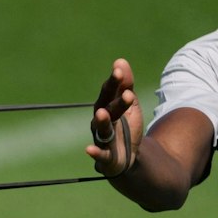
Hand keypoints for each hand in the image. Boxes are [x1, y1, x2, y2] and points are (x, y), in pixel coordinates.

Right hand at [88, 58, 142, 177]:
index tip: (119, 71)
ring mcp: (102, 138)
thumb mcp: (130, 105)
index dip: (114, 82)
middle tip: (126, 92)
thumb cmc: (125, 126)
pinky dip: (94, 152)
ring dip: (102, 122)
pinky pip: (99, 154)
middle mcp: (101, 121)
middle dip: (115, 101)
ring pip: (102, 129)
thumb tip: (120, 60)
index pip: (109, 92)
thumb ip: (125, 85)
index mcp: (106, 106)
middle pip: (107, 108)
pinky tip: (88, 149)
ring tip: (102, 113)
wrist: (127, 156)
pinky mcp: (104, 157)